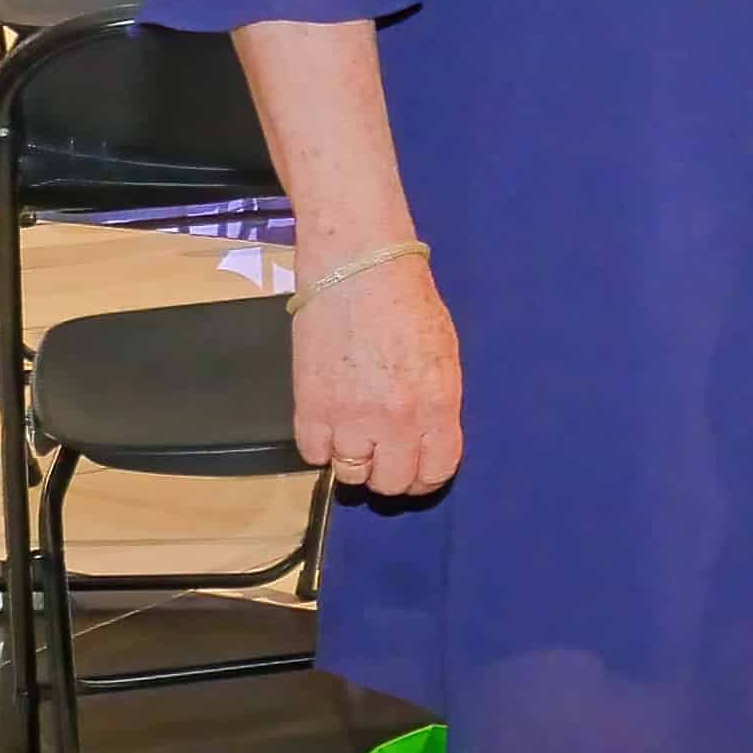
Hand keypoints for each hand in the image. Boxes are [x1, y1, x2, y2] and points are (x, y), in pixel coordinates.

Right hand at [292, 255, 464, 497]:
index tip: (416, 471)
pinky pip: (313, 455)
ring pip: (350, 474)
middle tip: (383, 455)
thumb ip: (437, 403)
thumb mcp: (443, 355)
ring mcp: (349, 418)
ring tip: (355, 435)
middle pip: (391, 482)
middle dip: (390, 474)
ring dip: (353, 461)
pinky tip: (329, 422)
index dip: (426, 477)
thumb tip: (425, 437)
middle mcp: (396, 421)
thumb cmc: (408, 303)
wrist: (357, 270)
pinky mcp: (309, 409)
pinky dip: (321, 445)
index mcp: (438, 404)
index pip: (436, 471)